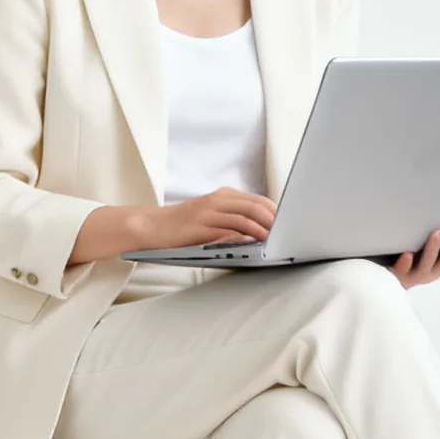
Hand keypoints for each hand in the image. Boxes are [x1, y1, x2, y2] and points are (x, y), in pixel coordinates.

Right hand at [135, 187, 276, 250]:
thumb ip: (233, 219)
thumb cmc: (182, 225)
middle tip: (289, 233)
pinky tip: (254, 242)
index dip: (276, 212)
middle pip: (255, 206)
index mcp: (223, 196)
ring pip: (244, 216)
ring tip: (277, 239)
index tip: (290, 224)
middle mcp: (217, 200)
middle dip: (274, 220)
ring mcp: (208, 212)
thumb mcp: (211, 216)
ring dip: (263, 228)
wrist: (150, 226)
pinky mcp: (199, 227)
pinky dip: (244, 235)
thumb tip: (262, 231)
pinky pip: (227, 229)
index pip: (258, 201)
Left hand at [388, 227, 439, 288]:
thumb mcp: (430, 260)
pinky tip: (407, 254)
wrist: (377, 276)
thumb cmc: (408, 264)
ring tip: (436, 233)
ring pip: (423, 268)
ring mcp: (407, 276)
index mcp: (432, 270)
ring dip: (431, 250)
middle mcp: (422, 275)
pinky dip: (404, 264)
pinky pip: (398, 272)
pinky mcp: (390, 275)